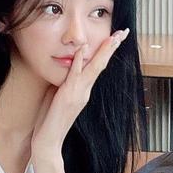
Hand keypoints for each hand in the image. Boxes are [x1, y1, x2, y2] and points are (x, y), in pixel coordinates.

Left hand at [31, 28, 129, 160]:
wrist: (49, 141)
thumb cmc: (51, 120)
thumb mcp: (59, 97)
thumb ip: (65, 83)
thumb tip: (65, 70)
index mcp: (84, 91)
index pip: (98, 67)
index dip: (107, 52)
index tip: (115, 38)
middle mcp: (85, 91)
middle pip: (102, 64)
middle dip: (113, 47)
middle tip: (123, 31)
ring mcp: (79, 93)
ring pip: (94, 67)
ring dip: (104, 50)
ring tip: (114, 36)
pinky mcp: (68, 95)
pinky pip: (76, 74)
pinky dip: (80, 60)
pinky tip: (84, 48)